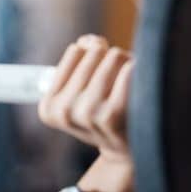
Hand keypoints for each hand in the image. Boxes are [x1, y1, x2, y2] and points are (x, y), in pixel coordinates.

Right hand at [38, 35, 133, 167]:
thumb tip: (90, 41)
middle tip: (120, 82)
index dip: (93, 55)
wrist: (130, 150)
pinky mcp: (112, 115)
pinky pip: (128, 70)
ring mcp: (86, 114)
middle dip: (112, 58)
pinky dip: (139, 69)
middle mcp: (63, 111)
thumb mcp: (83, 87)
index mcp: (49, 107)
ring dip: (129, 63)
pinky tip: (141, 85)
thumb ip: (84, 54)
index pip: (76, 51)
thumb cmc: (107, 110)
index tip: (100, 79)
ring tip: (132, 83)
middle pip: (94, 51)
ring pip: (113, 56)